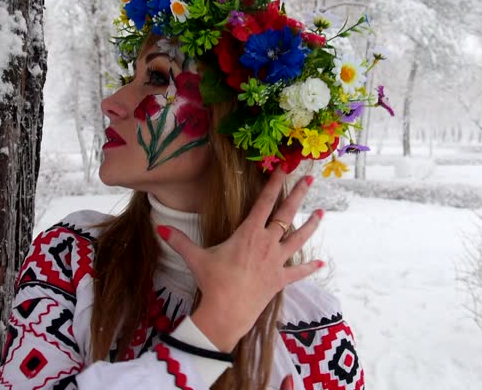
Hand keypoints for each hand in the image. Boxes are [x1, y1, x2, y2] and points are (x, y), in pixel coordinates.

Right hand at [156, 168, 324, 351]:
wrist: (227, 312)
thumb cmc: (212, 282)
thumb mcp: (195, 258)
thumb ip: (179, 240)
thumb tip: (158, 227)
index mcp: (248, 233)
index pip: (264, 202)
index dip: (274, 183)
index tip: (283, 168)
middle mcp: (266, 243)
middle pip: (286, 214)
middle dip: (298, 194)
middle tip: (309, 179)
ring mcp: (276, 261)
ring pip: (299, 238)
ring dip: (311, 225)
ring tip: (321, 213)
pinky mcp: (281, 279)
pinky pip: (299, 272)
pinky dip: (310, 268)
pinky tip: (322, 263)